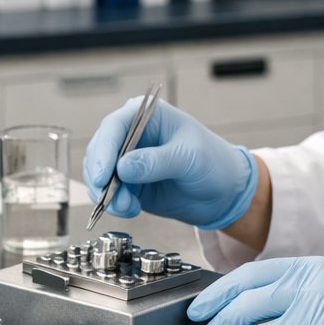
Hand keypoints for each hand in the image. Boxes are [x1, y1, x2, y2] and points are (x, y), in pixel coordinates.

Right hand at [83, 97, 256, 229]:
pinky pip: (109, 192)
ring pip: (99, 174)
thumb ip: (156, 162)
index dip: (104, 149)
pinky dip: (113, 203)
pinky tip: (129, 208)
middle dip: (101, 176)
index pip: (115, 126)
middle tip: (109, 196)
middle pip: (100, 150)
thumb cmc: (213, 162)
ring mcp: (128, 160)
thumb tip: (123, 168)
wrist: (223, 192)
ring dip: (106, 193)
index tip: (103, 174)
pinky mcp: (128, 183)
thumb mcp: (189, 158)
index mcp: (147, 116)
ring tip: (127, 207)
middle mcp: (132, 135)